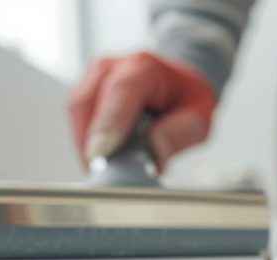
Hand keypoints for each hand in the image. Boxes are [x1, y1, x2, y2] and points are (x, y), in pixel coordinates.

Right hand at [68, 52, 216, 170]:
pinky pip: (78, 120)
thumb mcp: (199, 117)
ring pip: (78, 113)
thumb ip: (179, 133)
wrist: (177, 85)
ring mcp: (95, 78)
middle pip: (88, 103)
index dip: (108, 125)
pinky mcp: (85, 92)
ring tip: (110, 168)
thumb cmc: (186, 99)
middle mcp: (114, 67)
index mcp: (145, 67)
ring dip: (87, 145)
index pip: (120, 92)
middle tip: (107, 175)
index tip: (101, 155)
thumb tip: (154, 153)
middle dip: (92, 143)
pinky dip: (87, 142)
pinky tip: (106, 156)